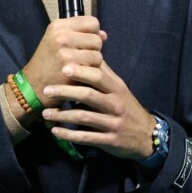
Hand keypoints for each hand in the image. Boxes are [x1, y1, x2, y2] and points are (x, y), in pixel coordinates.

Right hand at [20, 16, 107, 110]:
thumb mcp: (57, 40)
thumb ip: (80, 34)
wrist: (32, 85)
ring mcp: (65, 52)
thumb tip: (104, 35)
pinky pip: (95, 67)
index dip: (94, 33)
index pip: (92, 22)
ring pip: (98, 53)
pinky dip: (91, 72)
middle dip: (94, 49)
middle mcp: (61, 36)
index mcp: (58, 25)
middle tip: (81, 58)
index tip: (86, 43)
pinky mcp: (70, 68)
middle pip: (97, 38)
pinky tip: (80, 75)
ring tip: (80, 67)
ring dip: (93, 63)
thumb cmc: (48, 62)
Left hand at [41, 55, 156, 160]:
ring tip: (45, 113)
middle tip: (46, 90)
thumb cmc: (126, 107)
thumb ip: (103, 72)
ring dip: (62, 115)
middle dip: (65, 91)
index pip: (98, 76)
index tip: (63, 68)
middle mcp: (115, 105)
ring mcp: (113, 123)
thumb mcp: (119, 88)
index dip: (81, 71)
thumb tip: (87, 51)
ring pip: (84, 117)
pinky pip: (86, 137)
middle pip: (88, 95)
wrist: (147, 136)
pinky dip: (69, 134)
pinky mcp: (109, 141)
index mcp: (117, 88)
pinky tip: (55, 132)